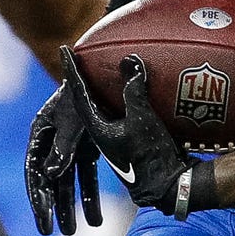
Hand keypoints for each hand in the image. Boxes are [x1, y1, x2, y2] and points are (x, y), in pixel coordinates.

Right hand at [25, 71, 102, 235]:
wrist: (107, 75)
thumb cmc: (87, 93)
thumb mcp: (75, 120)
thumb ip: (63, 146)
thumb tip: (49, 175)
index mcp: (40, 132)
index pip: (34, 169)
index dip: (37, 194)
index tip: (42, 216)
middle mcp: (51, 142)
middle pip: (47, 180)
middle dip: (50, 206)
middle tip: (49, 232)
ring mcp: (69, 146)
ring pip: (66, 182)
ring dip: (70, 206)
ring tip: (73, 232)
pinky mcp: (86, 149)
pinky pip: (86, 177)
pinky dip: (91, 196)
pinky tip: (97, 220)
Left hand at [62, 52, 203, 214]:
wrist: (169, 186)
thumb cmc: (151, 156)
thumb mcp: (142, 119)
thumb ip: (134, 90)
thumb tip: (129, 60)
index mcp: (96, 129)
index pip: (78, 92)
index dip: (72, 70)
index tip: (65, 49)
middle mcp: (101, 133)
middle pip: (86, 99)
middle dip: (82, 78)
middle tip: (78, 56)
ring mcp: (116, 138)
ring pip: (103, 107)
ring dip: (102, 88)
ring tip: (102, 69)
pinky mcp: (130, 141)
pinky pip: (120, 113)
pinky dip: (122, 98)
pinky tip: (131, 90)